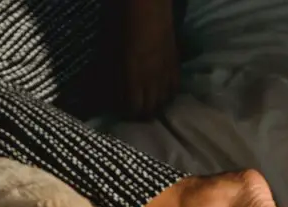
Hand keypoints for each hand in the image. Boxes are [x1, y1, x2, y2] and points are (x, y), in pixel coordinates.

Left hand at [119, 0, 180, 118]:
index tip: (121, 114)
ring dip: (156, 106)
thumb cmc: (124, 25)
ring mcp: (166, 71)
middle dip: (141, 115)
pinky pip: (175, 87)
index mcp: (133, 77)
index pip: (133, 108)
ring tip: (148, 106)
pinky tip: (162, 93)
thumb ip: (113, 77)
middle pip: (150, 109)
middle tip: (133, 113)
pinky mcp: (175, 63)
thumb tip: (112, 94)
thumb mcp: (111, 54)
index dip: (127, 115)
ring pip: (164, 100)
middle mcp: (152, 79)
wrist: (148, 5)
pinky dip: (168, 94)